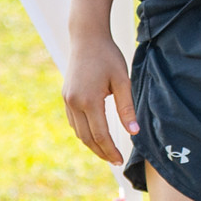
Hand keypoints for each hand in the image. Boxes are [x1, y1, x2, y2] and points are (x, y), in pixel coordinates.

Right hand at [63, 34, 138, 164]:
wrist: (86, 38)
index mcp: (89, 100)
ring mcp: (67, 101)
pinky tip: (95, 135)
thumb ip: (127, 107)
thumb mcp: (122, 80)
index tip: (120, 161)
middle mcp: (74, 103)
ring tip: (107, 152)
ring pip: (79, 132)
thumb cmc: (108, 56)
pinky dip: (84, 132)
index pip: (100, 134)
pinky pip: (74, 122)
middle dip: (101, 152)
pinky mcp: (66, 97)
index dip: (111, 150)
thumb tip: (134, 132)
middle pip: (87, 138)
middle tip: (115, 161)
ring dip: (92, 144)